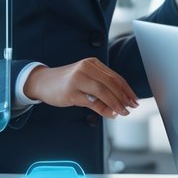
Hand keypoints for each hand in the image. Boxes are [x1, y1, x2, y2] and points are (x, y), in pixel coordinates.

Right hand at [23, 59, 137, 118]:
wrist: (43, 82)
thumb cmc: (68, 82)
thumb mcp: (86, 79)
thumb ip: (102, 87)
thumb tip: (121, 104)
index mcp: (92, 63)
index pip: (115, 77)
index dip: (127, 89)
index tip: (135, 100)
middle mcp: (86, 68)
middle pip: (111, 83)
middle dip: (124, 97)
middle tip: (131, 108)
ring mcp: (77, 79)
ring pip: (103, 92)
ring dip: (116, 104)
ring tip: (123, 112)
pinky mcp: (70, 92)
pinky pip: (91, 102)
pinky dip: (103, 109)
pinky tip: (110, 114)